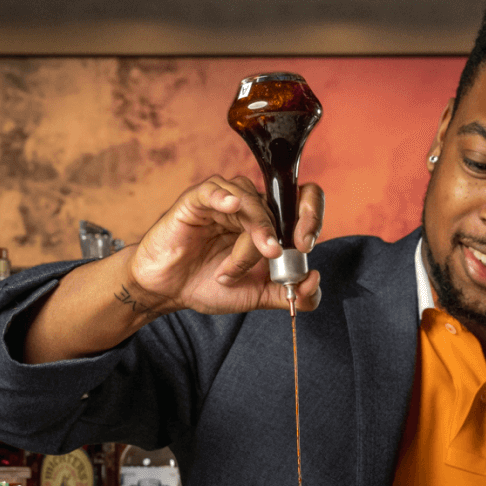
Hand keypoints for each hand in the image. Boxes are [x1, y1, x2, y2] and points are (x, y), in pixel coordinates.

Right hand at [117, 176, 325, 316]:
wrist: (171, 292)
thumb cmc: (212, 286)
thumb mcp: (260, 296)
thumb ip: (293, 294)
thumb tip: (314, 278)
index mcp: (272, 224)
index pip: (304, 199)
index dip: (312, 216)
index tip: (305, 245)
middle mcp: (252, 208)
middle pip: (278, 206)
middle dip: (278, 233)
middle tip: (273, 254)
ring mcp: (225, 202)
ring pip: (250, 205)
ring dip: (245, 243)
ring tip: (228, 273)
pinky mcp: (197, 201)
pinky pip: (214, 189)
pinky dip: (225, 196)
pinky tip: (229, 206)